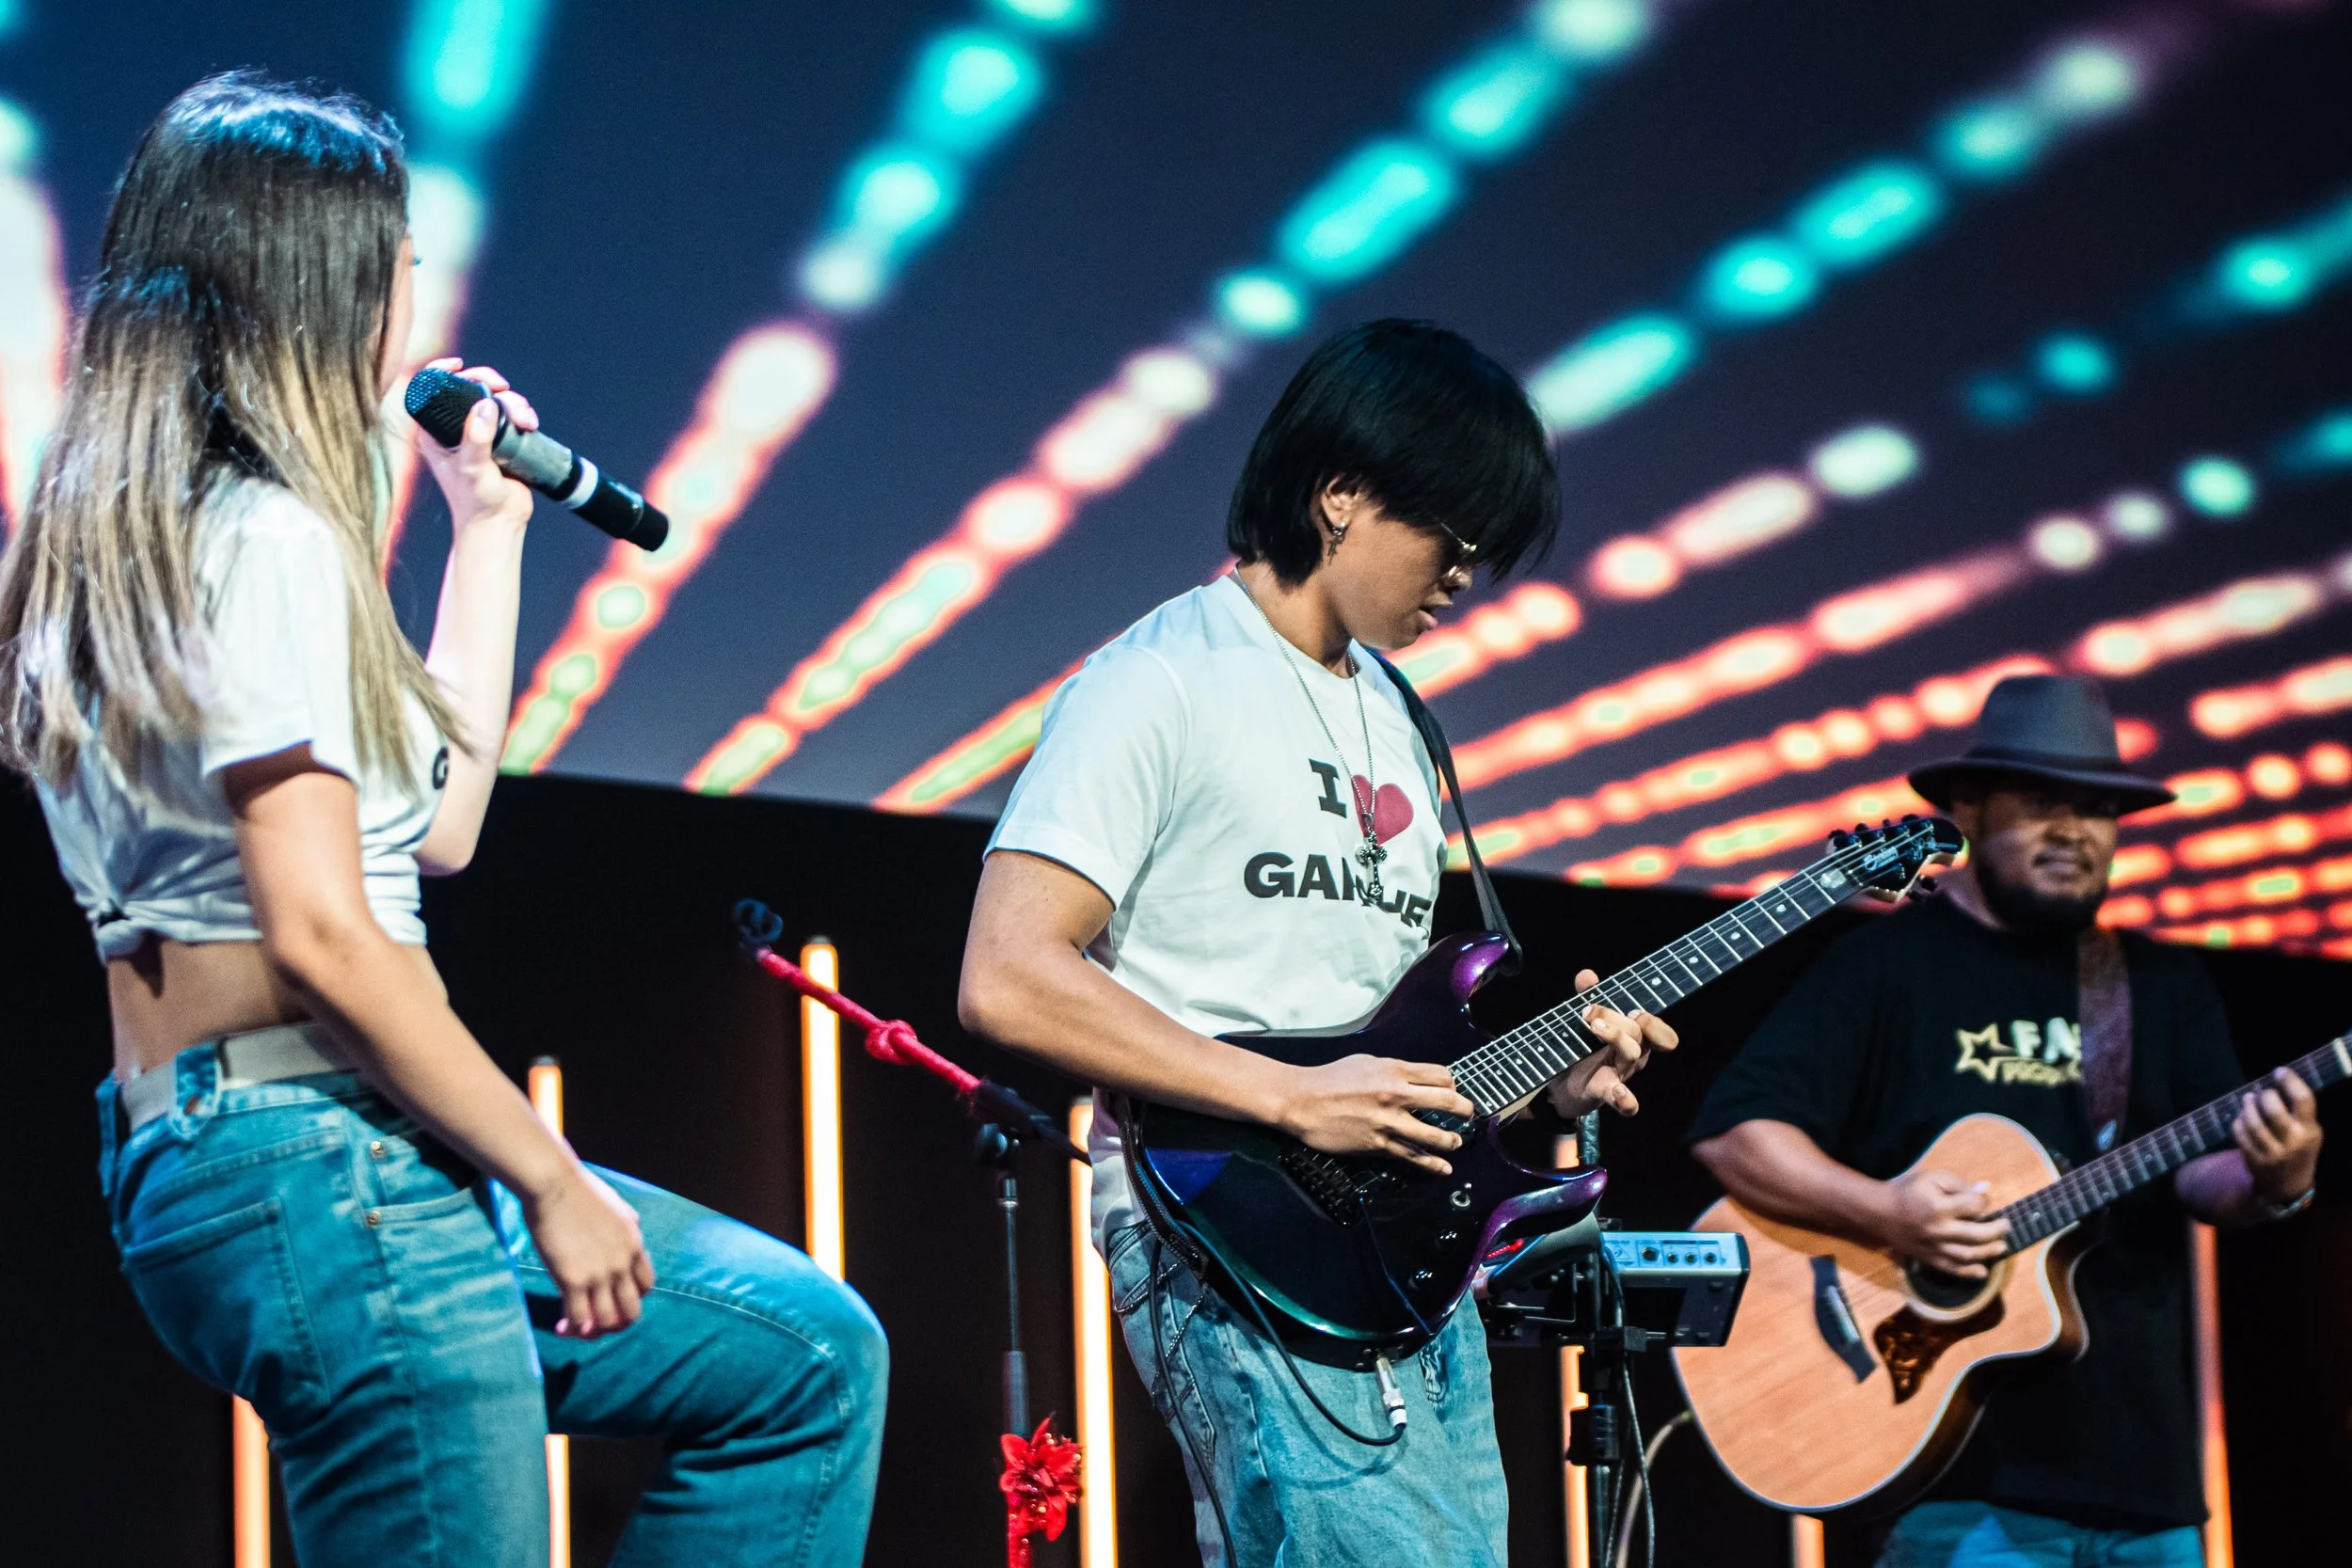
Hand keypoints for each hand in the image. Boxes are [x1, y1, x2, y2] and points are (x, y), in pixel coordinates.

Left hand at [408, 358, 537, 533]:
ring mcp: (480, 434)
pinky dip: (522, 414)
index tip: (460, 365)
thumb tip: (487, 405)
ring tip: (525, 419)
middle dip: (489, 384)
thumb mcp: (471, 467)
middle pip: (469, 389)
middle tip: (502, 388)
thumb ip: (477, 437)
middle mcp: (456, 429)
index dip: (444, 372)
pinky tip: (530, 424)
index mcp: (436, 432)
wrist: (498, 524)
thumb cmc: (475, 501)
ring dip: (513, 403)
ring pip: (495, 401)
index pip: (433, 391)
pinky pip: (511, 415)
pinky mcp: (502, 441)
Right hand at [522, 1161, 656, 1337]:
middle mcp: (622, 1263)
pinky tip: (562, 1326)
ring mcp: (600, 1273)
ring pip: (607, 1321)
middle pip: (632, 1311)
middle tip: (594, 1323)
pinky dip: (573, 1328)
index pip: (646, 1286)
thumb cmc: (578, 1189)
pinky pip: (579, 1318)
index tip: (610, 1296)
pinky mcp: (573, 1279)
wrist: (554, 1183)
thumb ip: (627, 1224)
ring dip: (591, 1331)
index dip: (630, 1298)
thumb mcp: (617, 1207)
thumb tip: (632, 1228)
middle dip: (615, 1323)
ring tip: (574, 1328)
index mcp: (635, 1245)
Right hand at [1275, 1054, 1474, 1175]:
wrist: (1302, 1101)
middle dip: (1464, 1109)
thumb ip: (1394, 1070)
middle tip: (1468, 1114)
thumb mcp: (1366, 1063)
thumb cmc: (1330, 1079)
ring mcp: (1389, 1122)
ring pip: (1435, 1135)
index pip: (1440, 1075)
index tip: (1452, 1090)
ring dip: (1452, 1140)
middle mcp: (1397, 1095)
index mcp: (1394, 1071)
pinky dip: (1432, 1165)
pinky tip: (1443, 1169)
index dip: (1452, 1083)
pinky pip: (1412, 1157)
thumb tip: (1414, 1079)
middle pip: (1447, 1101)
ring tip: (1456, 1142)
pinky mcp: (1378, 1145)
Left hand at [1546, 969, 1678, 1118]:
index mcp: (1632, 1038)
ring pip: (1633, 1053)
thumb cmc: (1582, 1051)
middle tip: (1587, 1014)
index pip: (1657, 1029)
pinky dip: (1626, 1100)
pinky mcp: (1604, 1093)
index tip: (1630, 1011)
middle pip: (1638, 1032)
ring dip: (1615, 1035)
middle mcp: (1633, 1056)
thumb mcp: (1585, 1022)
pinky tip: (1619, 1092)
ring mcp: (1620, 1074)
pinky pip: (1625, 1102)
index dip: (1651, 1020)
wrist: (1560, 1087)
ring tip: (1593, 1026)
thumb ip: (1587, 997)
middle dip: (1614, 1016)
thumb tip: (1588, 975)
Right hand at [1871, 1169, 2009, 1278]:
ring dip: (1989, 1252)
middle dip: (1997, 1230)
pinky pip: (1951, 1269)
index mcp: (1939, 1206)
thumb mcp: (1932, 1178)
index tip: (1985, 1201)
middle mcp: (1938, 1229)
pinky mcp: (1928, 1259)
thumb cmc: (1908, 1191)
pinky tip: (1983, 1272)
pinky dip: (1969, 1273)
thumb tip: (1986, 1190)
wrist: (1879, 1213)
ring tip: (2001, 1246)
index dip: (1985, 1202)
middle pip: (1977, 1234)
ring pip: (1967, 1255)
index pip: (1974, 1206)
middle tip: (2006, 1225)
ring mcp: (1933, 1247)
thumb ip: (1959, 1184)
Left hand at [2232, 1067, 2321, 1206]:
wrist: (2289, 1185)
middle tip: (2262, 1092)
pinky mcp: (2254, 1160)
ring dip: (2247, 1106)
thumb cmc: (2299, 1147)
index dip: (2290, 1081)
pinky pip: (2240, 1134)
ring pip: (2253, 1122)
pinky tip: (2242, 1118)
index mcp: (2310, 1131)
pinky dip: (2238, 1122)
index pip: (2303, 1100)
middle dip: (2264, 1096)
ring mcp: (2273, 1153)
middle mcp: (2294, 1142)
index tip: (2279, 1071)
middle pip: (2273, 1110)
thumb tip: (2277, 1078)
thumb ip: (2297, 1111)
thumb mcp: (2309, 1131)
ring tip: (2248, 1099)